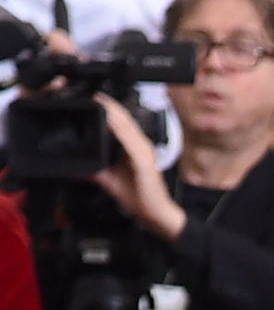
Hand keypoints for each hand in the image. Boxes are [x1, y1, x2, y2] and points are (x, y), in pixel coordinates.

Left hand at [93, 95, 184, 238]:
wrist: (156, 214)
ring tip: (102, 103)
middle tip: (96, 95)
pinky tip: (111, 123)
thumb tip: (80, 167)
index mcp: (136, 149)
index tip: (96, 100)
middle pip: (126, 120)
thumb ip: (98, 171)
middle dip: (111, 106)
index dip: (111, 110)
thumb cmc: (140, 197)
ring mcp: (145, 153)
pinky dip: (120, 131)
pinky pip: (131, 142)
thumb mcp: (112, 181)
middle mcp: (142, 147)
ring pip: (129, 127)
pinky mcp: (145, 162)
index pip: (123, 124)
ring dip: (115, 114)